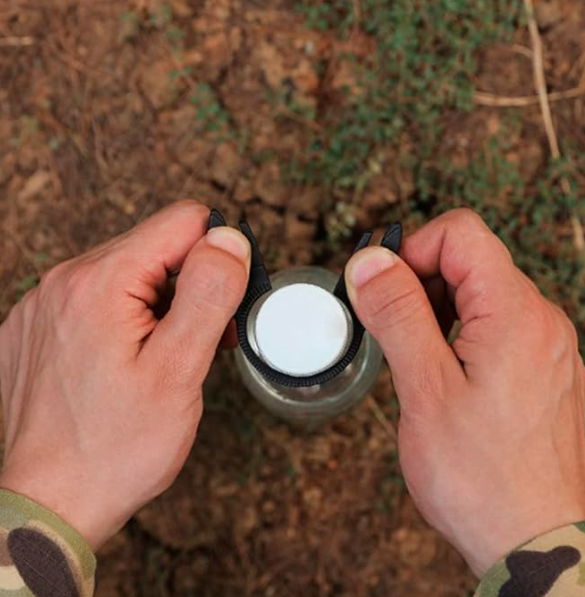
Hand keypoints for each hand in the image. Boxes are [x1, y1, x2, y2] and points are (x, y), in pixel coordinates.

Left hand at [0, 201, 249, 549]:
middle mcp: (62, 281)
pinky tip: (126, 363)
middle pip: (156, 246)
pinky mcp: (38, 326)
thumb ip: (208, 294)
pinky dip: (125, 319)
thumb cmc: (115, 448)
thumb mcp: (179, 371)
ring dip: (159, 304)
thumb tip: (229, 239)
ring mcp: (43, 303)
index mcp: (99, 282)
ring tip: (163, 357)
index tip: (219, 306)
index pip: (183, 221)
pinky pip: (97, 298)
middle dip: (190, 284)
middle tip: (196, 342)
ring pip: (128, 272)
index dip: (217, 257)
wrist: (49, 505)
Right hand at [345, 209, 584, 575]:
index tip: (380, 289)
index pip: (459, 233)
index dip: (410, 250)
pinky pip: (492, 325)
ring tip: (413, 359)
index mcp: (516, 314)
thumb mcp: (425, 388)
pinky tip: (439, 373)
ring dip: (434, 310)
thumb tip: (370, 262)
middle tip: (388, 329)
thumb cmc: (481, 477)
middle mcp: (540, 321)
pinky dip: (455, 333)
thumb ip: (398, 315)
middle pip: (469, 259)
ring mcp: (543, 345)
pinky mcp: (539, 367)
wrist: (533, 541)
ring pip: (477, 293)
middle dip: (417, 282)